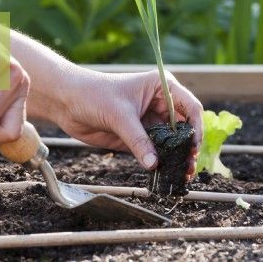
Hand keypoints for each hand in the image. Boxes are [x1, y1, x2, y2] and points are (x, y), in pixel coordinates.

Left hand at [53, 69, 203, 178]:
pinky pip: (155, 153)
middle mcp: (161, 105)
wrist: (67, 102)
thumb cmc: (94, 94)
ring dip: (177, 158)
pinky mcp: (138, 138)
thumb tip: (154, 164)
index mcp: (162, 87)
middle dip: (188, 147)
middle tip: (190, 166)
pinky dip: (161, 164)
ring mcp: (150, 122)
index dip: (195, 127)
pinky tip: (166, 174)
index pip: (190, 107)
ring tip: (183, 174)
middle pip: (184, 128)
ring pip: (171, 143)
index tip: (193, 147)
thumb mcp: (119, 115)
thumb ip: (138, 140)